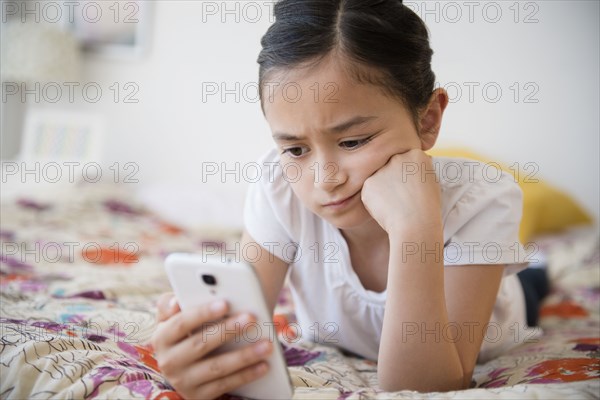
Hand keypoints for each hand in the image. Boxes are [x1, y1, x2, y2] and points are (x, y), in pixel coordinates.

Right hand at [151, 292, 272, 399]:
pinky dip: (246, 375)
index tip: (226, 303)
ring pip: (217, 367)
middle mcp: (169, 362)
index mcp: (161, 337)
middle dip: (228, 330)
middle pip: (201, 344)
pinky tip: (264, 365)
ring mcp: (184, 381)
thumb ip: (170, 304)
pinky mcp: (199, 396)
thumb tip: (176, 302)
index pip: (181, 323)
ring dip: (244, 356)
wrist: (183, 368)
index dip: (203, 313)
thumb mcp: (171, 318)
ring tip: (266, 344)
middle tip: (252, 318)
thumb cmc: (184, 332)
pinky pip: (226, 385)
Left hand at [361, 149, 441, 233]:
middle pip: (392, 166)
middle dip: (394, 179)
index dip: (409, 175)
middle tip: (402, 196)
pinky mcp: (368, 184)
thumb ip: (420, 169)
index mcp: (415, 155)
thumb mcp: (432, 182)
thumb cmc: (427, 208)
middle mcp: (397, 158)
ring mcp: (381, 170)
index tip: (412, 187)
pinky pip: (370, 190)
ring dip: (384, 188)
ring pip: (379, 178)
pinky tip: (386, 208)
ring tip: (395, 204)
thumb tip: (413, 162)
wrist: (415, 225)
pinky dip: (375, 200)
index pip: (407, 159)